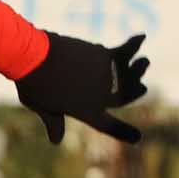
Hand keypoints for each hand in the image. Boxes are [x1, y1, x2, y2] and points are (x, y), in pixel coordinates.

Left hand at [15, 31, 150, 144]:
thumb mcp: (42, 107)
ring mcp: (105, 76)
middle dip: (135, 92)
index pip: (109, 126)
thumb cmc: (33, 83)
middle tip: (144, 88)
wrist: (32, 57)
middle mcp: (101, 97)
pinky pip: (125, 50)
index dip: (123, 133)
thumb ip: (54, 122)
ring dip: (140, 68)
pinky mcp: (104, 55)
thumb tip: (56, 140)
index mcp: (87, 113)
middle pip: (125, 96)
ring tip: (146, 62)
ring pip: (129, 72)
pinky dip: (134, 44)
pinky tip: (142, 37)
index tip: (137, 138)